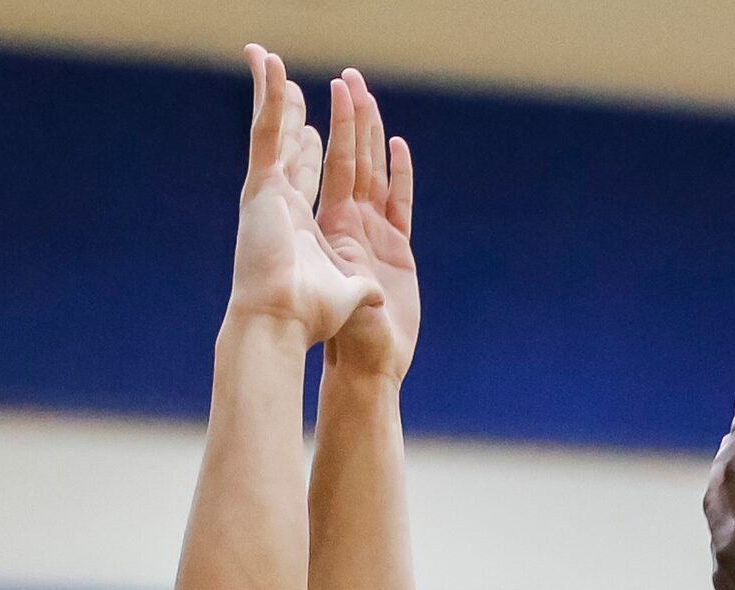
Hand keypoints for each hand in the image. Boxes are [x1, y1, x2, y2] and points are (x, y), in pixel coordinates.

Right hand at [227, 46, 379, 344]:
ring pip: (283, 133)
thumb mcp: (352, 297)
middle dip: (322, 116)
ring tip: (276, 60)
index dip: (338, 147)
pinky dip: (267, 101)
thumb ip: (364, 289)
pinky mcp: (263, 187)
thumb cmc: (312, 321)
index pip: (331, 176)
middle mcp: (296, 206)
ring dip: (283, 97)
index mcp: (324, 228)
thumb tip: (378, 295)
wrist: (281, 325)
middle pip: (313, 150)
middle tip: (324, 81)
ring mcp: (275, 193)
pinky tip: (269, 69)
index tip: (338, 120)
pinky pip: (266, 134)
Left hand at [315, 69, 419, 379]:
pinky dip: (399, 177)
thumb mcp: (344, 300)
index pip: (336, 168)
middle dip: (352, 121)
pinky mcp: (397, 250)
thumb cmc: (349, 337)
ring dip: (372, 138)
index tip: (335, 96)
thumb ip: (352, 282)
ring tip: (368, 98)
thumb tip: (356, 273)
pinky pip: (399, 204)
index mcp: (335, 230)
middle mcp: (352, 226)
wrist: (367, 364)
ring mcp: (374, 236)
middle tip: (350, 79)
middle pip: (354, 162)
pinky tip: (397, 148)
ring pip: (375, 175)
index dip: (339, 131)